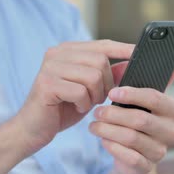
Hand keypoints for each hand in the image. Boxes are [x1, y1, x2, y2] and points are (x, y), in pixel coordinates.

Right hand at [12, 40, 133, 152]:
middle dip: (106, 84)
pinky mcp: (46, 83)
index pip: (102, 45)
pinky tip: (75, 108)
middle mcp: (57, 53)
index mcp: (68, 50)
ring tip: (85, 103)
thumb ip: (109, 75)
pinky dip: (83, 104)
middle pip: (101, 62)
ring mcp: (50, 67)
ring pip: (93, 76)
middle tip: (97, 98)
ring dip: (95, 95)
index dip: (123, 49)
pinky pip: (80, 91)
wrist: (34, 129)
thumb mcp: (91, 90)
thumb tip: (132, 63)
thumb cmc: (63, 108)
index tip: (139, 53)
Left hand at [89, 61, 173, 173]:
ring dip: (108, 130)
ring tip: (93, 124)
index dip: (132, 94)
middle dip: (114, 114)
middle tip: (96, 111)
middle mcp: (173, 132)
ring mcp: (161, 151)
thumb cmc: (138, 120)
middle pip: (141, 119)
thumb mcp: (143, 101)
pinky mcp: (147, 167)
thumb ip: (152, 80)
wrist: (134, 157)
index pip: (155, 97)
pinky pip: (127, 156)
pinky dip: (111, 146)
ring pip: (131, 137)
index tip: (112, 92)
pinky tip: (103, 139)